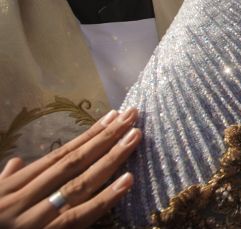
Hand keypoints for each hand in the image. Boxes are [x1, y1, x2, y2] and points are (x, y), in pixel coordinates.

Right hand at [0, 108, 141, 228]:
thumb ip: (6, 180)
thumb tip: (18, 161)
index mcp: (14, 186)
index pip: (59, 155)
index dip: (88, 135)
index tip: (113, 116)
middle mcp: (25, 198)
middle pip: (73, 163)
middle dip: (106, 138)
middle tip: (133, 116)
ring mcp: (35, 219)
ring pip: (80, 184)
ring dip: (111, 159)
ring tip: (135, 138)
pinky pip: (79, 217)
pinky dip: (106, 198)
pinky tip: (127, 181)